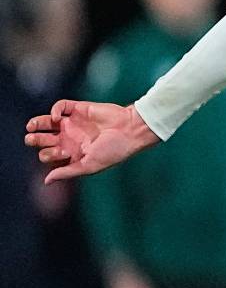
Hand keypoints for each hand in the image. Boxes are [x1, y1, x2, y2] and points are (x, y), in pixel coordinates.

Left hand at [24, 100, 160, 183]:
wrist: (131, 130)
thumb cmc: (114, 151)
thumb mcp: (89, 166)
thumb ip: (67, 172)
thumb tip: (46, 181)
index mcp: (72, 153)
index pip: (49, 154)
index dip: (47, 154)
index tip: (61, 152)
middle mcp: (70, 138)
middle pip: (43, 138)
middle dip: (34, 139)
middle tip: (31, 139)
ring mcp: (73, 122)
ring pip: (47, 122)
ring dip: (36, 123)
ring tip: (31, 126)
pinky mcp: (79, 108)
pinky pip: (61, 106)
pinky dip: (54, 110)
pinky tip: (57, 117)